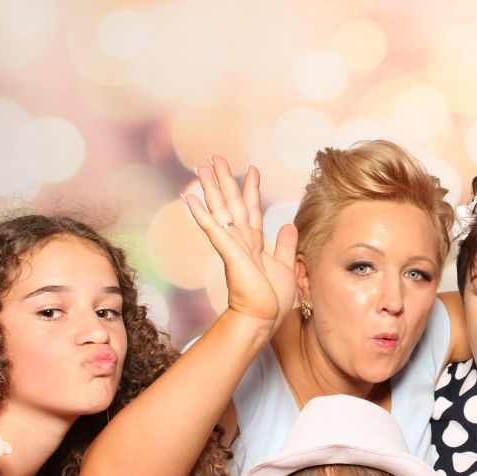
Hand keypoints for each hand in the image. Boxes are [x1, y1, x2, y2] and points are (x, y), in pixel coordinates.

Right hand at [182, 156, 298, 331]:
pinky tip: (189, 198)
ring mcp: (233, 245)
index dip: (251, 187)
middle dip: (225, 179)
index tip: (252, 168)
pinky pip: (213, 229)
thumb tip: (288, 225)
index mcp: (254, 242)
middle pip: (231, 202)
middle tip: (216, 157)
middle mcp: (241, 240)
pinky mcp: (229, 253)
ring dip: (211, 188)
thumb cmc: (272, 300)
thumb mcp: (286, 266)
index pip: (251, 208)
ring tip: (200, 168)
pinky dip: (201, 213)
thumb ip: (284, 245)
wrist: (264, 318)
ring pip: (220, 210)